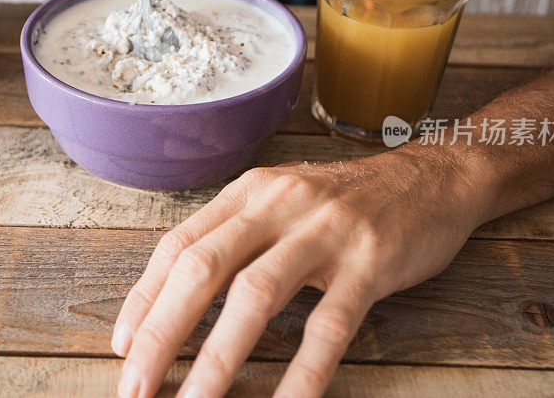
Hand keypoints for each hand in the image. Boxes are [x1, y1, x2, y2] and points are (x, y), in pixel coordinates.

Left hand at [111, 146, 486, 396]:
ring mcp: (325, 231)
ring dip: (218, 357)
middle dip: (162, 333)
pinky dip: (303, 372)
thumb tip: (178, 293)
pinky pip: (329, 325)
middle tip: (136, 386)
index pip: (179, 244)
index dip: (144, 297)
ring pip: (255, 296)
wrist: (431, 177)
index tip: (122, 344)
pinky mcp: (369, 262)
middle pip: (203, 268)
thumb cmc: (345, 199)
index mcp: (249, 191)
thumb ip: (235, 235)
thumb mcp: (281, 199)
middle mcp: (279, 203)